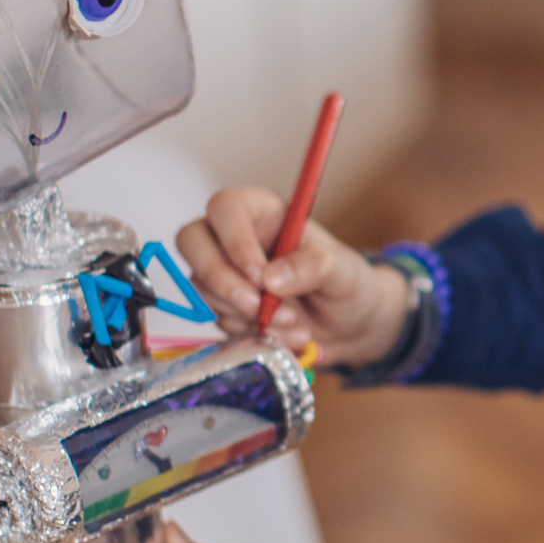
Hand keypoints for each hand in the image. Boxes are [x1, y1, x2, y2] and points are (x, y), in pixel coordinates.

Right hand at [176, 186, 411, 362]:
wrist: (351, 327)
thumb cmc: (348, 284)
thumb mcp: (344, 271)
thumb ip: (314, 266)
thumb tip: (272, 278)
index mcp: (264, 213)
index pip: (226, 208)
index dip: (234, 241)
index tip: (260, 276)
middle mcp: (236, 238)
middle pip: (192, 241)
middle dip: (221, 280)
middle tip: (258, 307)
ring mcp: (226, 273)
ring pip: (201, 286)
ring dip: (242, 313)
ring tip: (291, 322)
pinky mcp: (225, 307)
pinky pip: (216, 319)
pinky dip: (248, 332)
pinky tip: (283, 334)